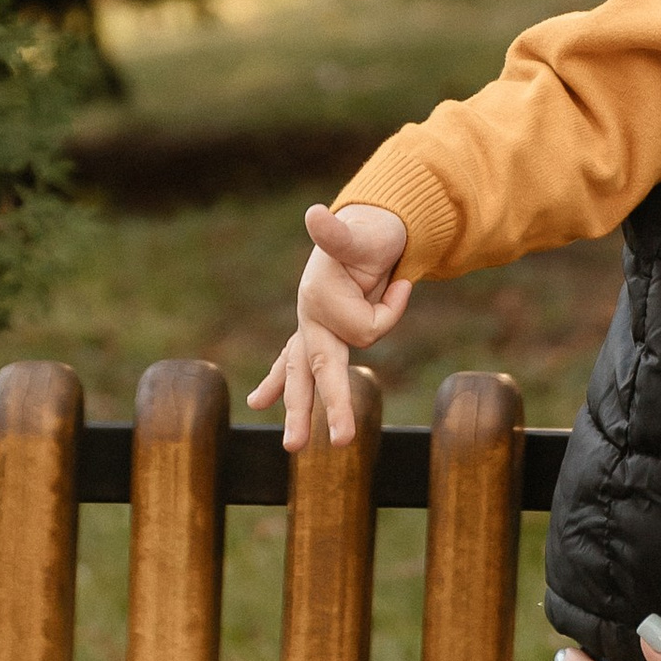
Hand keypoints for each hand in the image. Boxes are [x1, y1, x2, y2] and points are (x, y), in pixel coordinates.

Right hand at [247, 202, 412, 449]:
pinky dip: (280, 381)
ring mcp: (309, 325)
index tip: (403, 284)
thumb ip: (337, 233)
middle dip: (328, 405)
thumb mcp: (363, 234)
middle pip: (313, 369)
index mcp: (318, 298)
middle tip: (326, 444)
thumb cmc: (370, 233)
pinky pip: (295, 362)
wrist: (367, 227)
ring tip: (292, 447)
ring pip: (301, 374)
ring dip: (299, 409)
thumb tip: (314, 213)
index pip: (364, 331)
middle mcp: (309, 316)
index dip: (390, 309)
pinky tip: (257, 400)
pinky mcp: (315, 330)